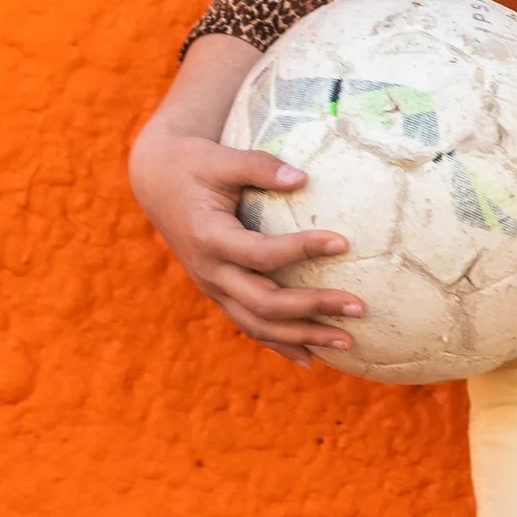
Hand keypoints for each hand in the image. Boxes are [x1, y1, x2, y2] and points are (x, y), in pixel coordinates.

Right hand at [128, 39, 363, 364]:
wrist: (158, 183)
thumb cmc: (194, 165)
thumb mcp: (221, 158)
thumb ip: (258, 165)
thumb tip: (302, 178)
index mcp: (209, 238)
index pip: (260, 254)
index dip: (300, 250)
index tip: (342, 242)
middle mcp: (210, 272)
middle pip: (264, 303)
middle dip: (313, 308)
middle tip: (359, 306)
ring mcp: (213, 288)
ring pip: (258, 325)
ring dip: (304, 337)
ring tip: (348, 342)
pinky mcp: (219, 294)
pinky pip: (250, 326)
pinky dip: (281, 345)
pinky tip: (312, 358)